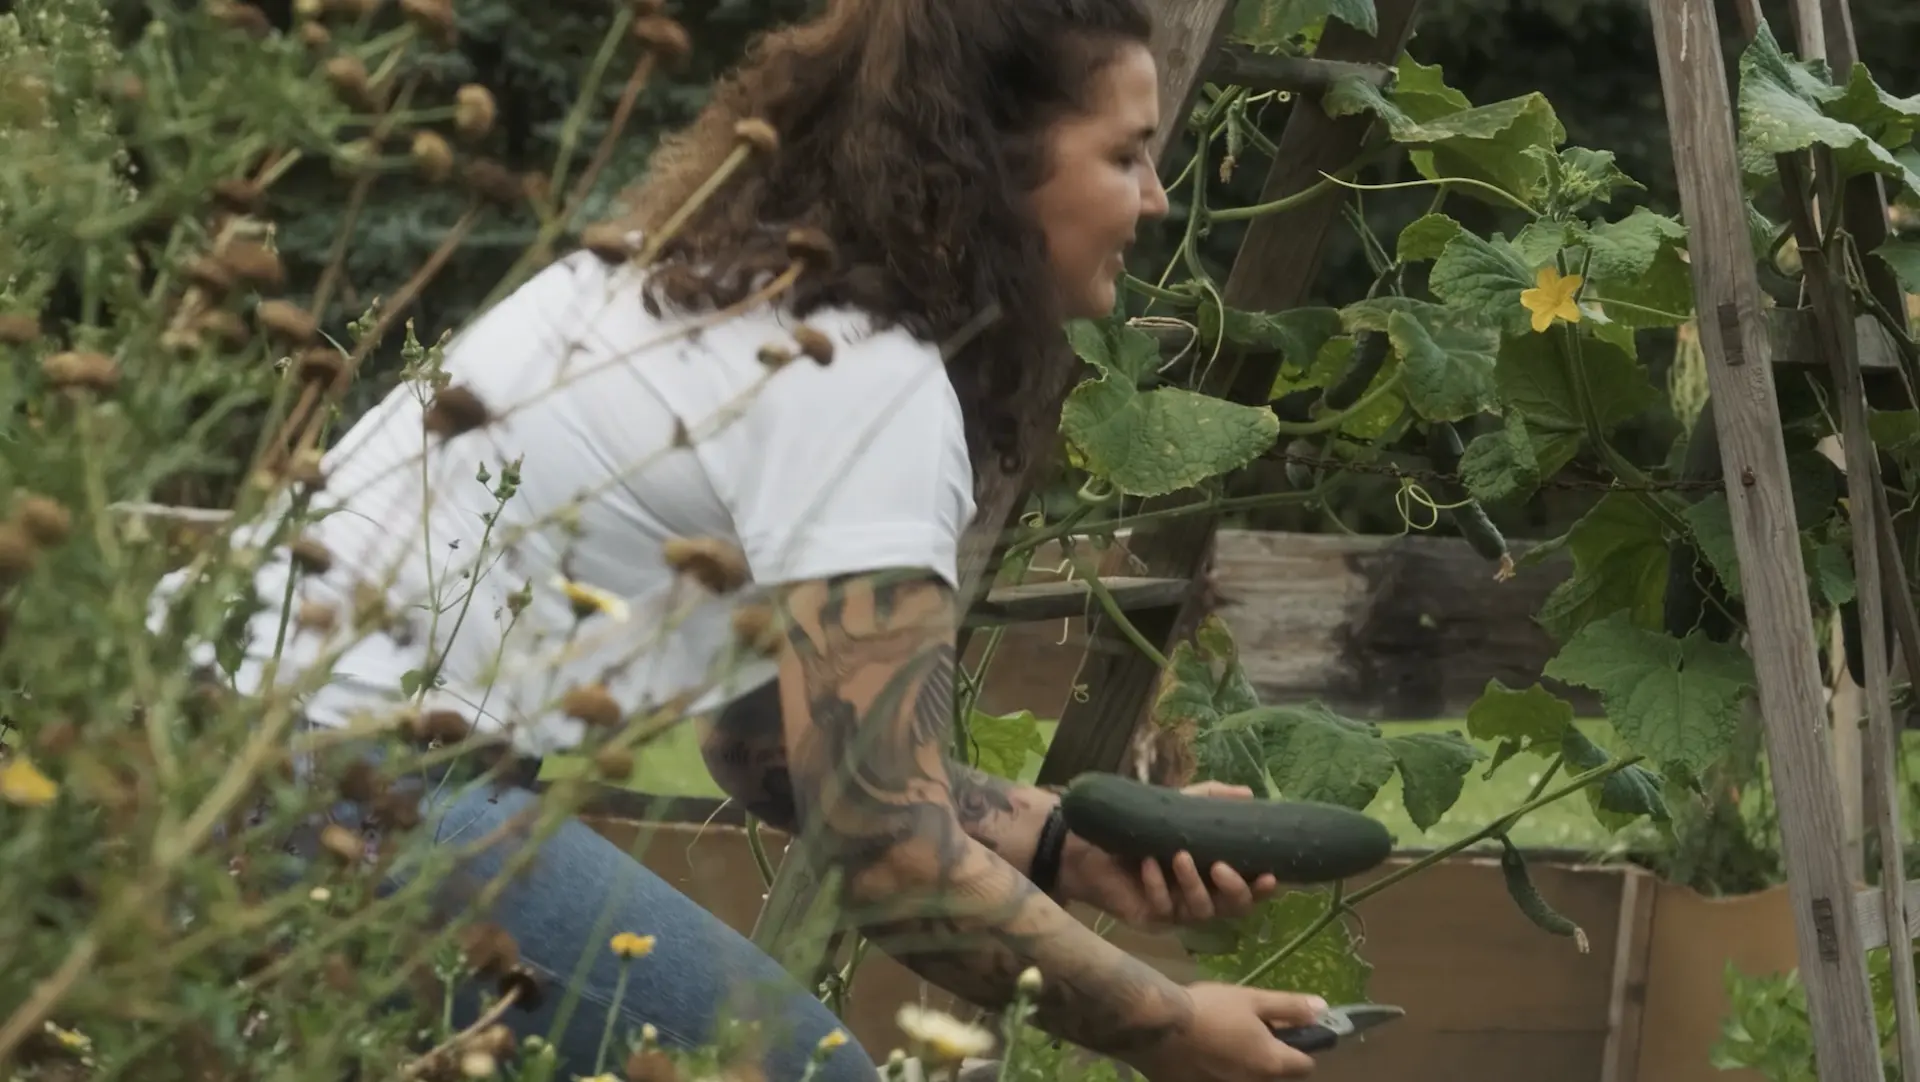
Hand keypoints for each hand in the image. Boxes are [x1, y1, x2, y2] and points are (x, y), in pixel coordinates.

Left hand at [1058, 781, 1278, 927]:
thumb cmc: (1142, 826)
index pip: (1248, 891)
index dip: (1262, 889)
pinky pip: (1162, 907)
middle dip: (1234, 890)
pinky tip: (1148, 864)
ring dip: (1193, 883)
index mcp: (1214, 876)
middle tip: (1221, 866)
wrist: (1092, 843)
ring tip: (1179, 855)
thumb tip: (1249, 794)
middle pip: (1234, 909)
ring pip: (1200, 910)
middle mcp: (1201, 897)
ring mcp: (1177, 912)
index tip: (1269, 875)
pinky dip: (1157, 884)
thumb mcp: (1179, 807)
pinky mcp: (1150, 918)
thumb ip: (1213, 800)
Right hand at [1124, 982, 1323, 1081]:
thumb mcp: (1253, 1000)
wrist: (1157, 1027)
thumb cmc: (1211, 1009)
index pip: (1305, 1066)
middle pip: (1274, 1072)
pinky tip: (1204, 1047)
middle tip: (1250, 1025)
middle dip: (1269, 1052)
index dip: (1303, 1046)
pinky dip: (1220, 1066)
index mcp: (1271, 1063)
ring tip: (1223, 1034)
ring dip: (1243, 1059)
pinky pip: (1222, 1077)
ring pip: (1247, 1075)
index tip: (1288, 1029)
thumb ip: (1290, 1007)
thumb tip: (1322, 1009)